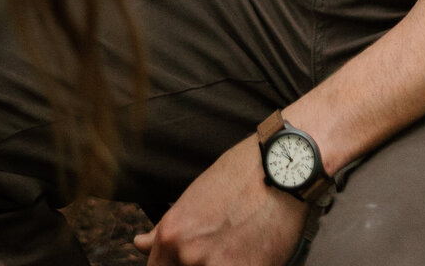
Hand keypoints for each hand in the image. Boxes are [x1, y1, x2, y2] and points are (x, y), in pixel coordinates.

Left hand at [134, 134, 304, 265]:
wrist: (285, 169)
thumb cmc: (241, 174)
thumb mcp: (196, 196)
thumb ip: (167, 230)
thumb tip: (139, 244)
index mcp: (172, 235)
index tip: (184, 261)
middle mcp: (190, 255)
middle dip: (202, 262)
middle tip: (221, 244)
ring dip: (224, 263)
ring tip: (238, 246)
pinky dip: (246, 264)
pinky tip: (254, 251)